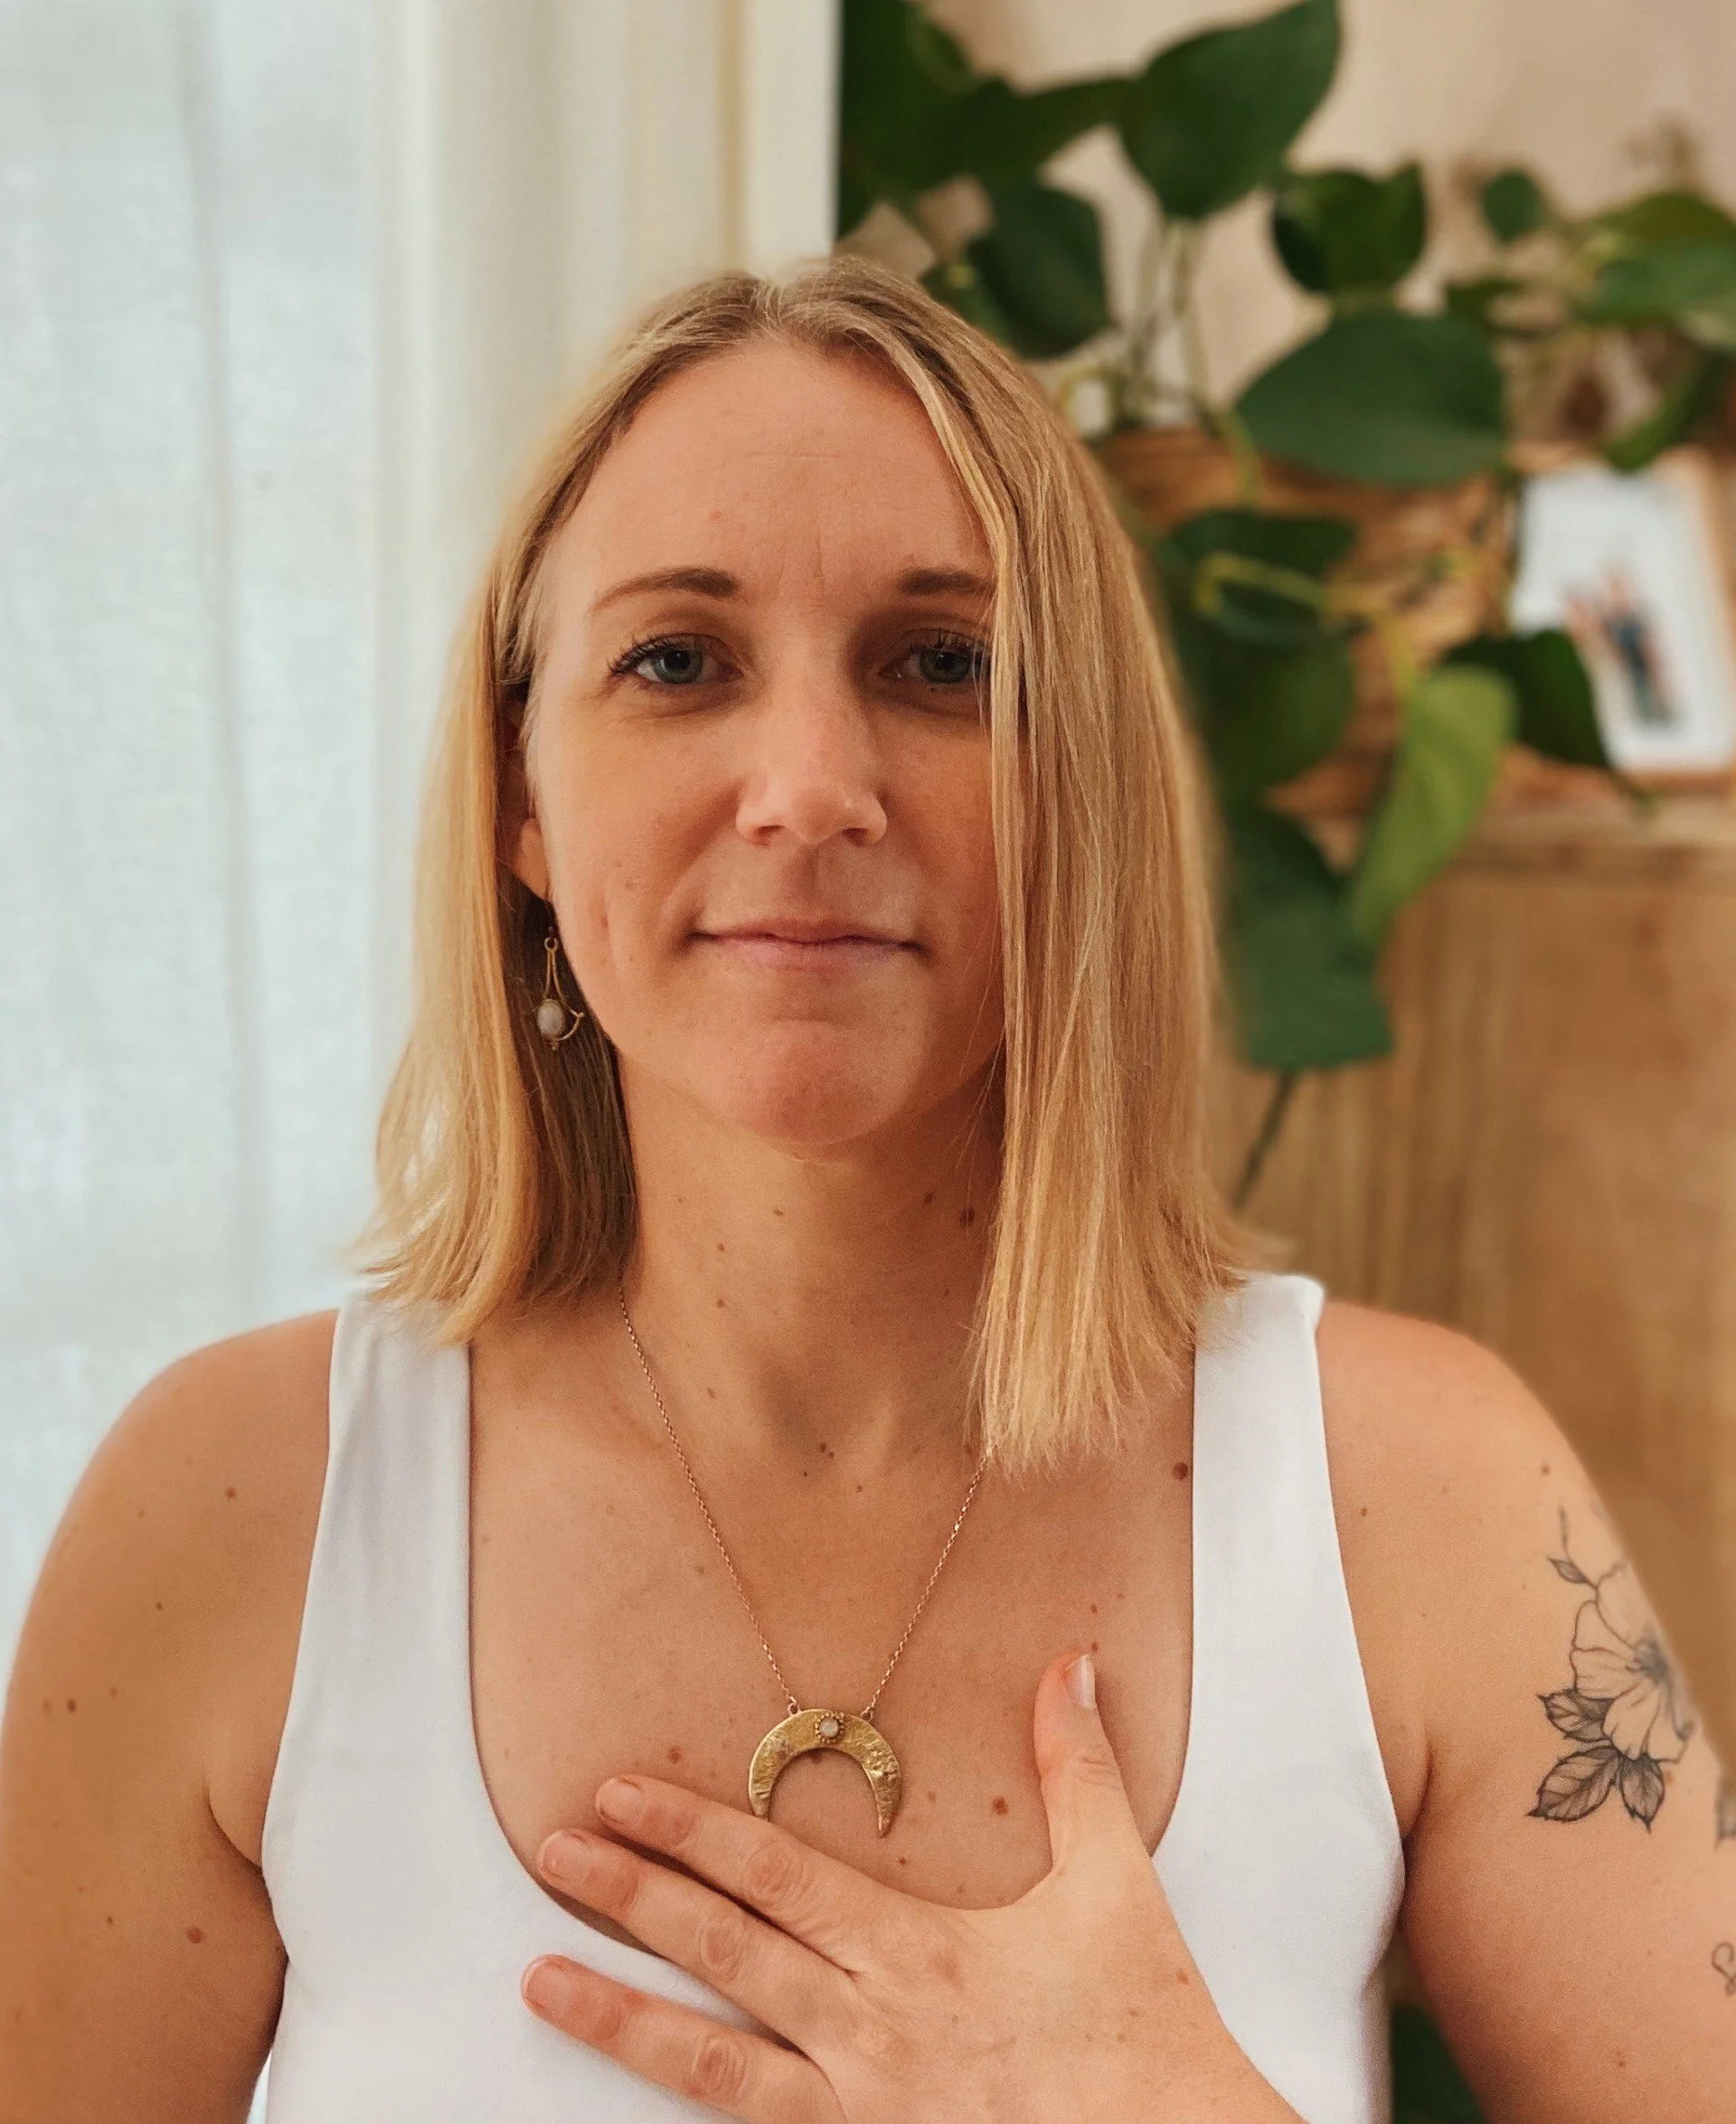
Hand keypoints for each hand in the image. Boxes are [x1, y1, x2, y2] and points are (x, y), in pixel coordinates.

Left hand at [520, 1652, 1298, 2121]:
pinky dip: (691, 2115)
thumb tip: (1072, 1667)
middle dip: (626, 1899)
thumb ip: (1078, 1769)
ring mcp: (860, 2116)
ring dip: (618, 2021)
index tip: (622, 1794)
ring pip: (711, 2068)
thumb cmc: (1142, 2031)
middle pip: (721, 1956)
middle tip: (551, 1852)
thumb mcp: (1116, 1884)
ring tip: (541, 1984)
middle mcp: (867, 2034)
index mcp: (913, 1955)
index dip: (690, 1830)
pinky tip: (640, 2099)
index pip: (773, 1877)